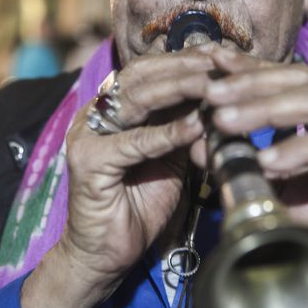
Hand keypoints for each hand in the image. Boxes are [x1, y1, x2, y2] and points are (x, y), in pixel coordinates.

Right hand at [59, 44, 217, 293]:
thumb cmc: (139, 203)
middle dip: (183, 66)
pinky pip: (134, 143)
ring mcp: (87, 134)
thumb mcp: (171, 155)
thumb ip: (186, 125)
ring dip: (178, 90)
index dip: (183, 59)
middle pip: (141, 75)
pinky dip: (166, 134)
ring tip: (211, 86)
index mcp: (111, 107)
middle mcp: (95, 114)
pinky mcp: (88, 161)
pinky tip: (195, 127)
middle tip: (219, 61)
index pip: (148, 69)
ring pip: (137, 100)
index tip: (220, 54)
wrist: (105, 253)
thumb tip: (220, 96)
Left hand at [196, 46, 307, 307]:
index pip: (287, 76)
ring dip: (266, 109)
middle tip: (211, 94)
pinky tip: (267, 161)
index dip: (249, 68)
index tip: (211, 63)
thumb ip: (243, 159)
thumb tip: (196, 140)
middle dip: (251, 84)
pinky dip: (300, 149)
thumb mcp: (272, 185)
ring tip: (225, 122)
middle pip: (301, 81)